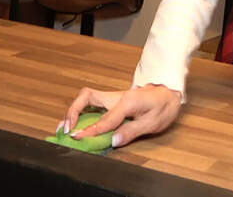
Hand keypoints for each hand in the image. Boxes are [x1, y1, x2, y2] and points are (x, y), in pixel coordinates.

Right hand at [60, 84, 181, 147]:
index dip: (91, 130)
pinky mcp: (111, 100)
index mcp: (127, 101)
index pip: (105, 118)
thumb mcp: (153, 122)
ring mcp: (112, 97)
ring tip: (64, 127)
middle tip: (65, 129)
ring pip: (87, 99)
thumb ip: (132, 131)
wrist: (168, 91)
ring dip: (74, 111)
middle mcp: (116, 96)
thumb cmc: (163, 106)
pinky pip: (92, 103)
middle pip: (87, 97)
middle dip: (73, 111)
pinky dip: (80, 112)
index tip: (78, 138)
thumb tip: (113, 141)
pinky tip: (76, 123)